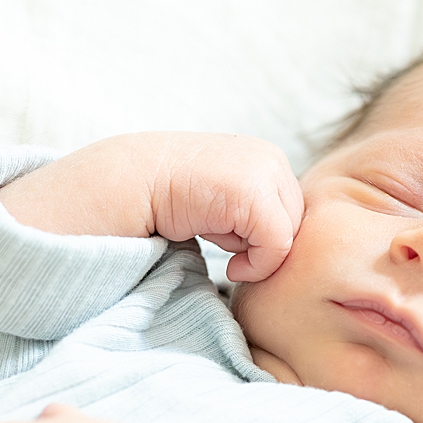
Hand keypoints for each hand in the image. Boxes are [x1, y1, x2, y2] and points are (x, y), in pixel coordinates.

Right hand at [0, 132, 303, 281]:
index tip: (234, 251)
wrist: (124, 184)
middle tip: (225, 249)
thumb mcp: (218, 200)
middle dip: (264, 245)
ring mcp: (263, 171)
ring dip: (257, 253)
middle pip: (297, 225)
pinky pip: (278, 244)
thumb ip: (251, 213)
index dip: (267, 240)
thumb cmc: (165, 201)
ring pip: (290, 236)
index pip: (294, 213)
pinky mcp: (252, 192)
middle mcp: (270, 157)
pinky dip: (257, 265)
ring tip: (218, 244)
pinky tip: (227, 265)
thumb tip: (283, 248)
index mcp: (263, 158)